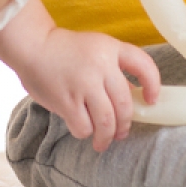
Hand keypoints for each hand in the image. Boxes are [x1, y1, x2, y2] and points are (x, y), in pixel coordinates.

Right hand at [17, 29, 159, 151]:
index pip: (144, 66)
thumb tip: (132, 98)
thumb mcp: (95, 48)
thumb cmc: (65, 49)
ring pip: (107, 122)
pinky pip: (84, 127)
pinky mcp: (67, 100)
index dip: (153, 85)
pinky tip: (82, 129)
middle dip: (125, 124)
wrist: (32, 46)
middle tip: (121, 132)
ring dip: (107, 136)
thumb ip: (113, 70)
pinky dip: (85, 132)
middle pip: (125, 105)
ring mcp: (84, 84)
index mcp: (110, 49)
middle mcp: (100, 66)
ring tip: (103, 140)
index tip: (150, 100)